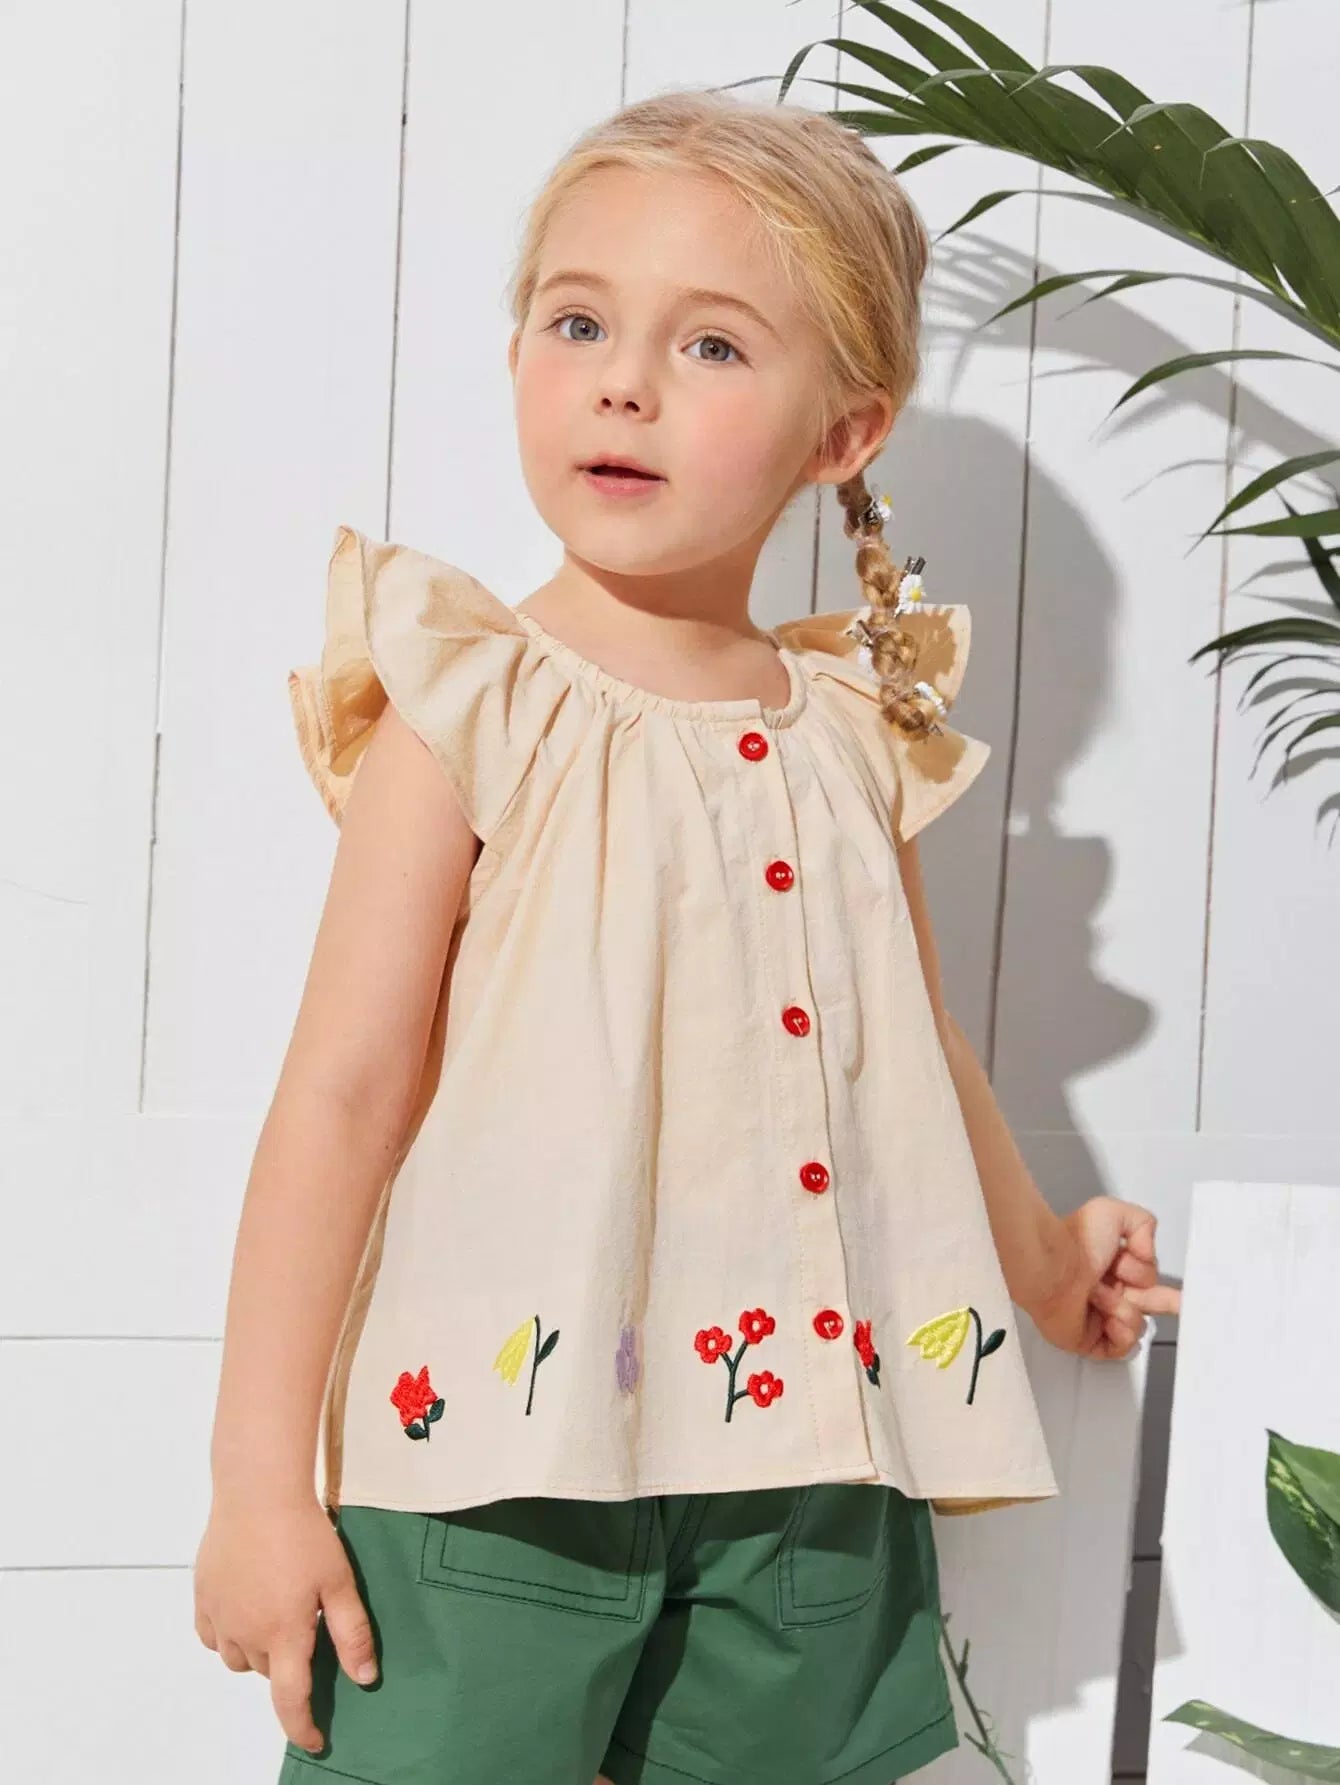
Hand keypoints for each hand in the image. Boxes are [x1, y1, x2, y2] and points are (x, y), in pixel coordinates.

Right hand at [193, 1496, 377, 1754]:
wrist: (257, 1492)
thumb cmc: (303, 1533)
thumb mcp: (340, 1582)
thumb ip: (352, 1633)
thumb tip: (363, 1678)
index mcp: (284, 1635)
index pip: (290, 1701)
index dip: (303, 1728)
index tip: (315, 1741)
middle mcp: (246, 1634)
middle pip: (266, 1672)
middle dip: (286, 1664)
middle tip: (305, 1627)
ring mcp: (220, 1617)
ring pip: (238, 1658)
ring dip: (257, 1651)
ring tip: (277, 1615)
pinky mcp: (202, 1597)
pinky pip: (213, 1636)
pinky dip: (229, 1634)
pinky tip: (245, 1609)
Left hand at [1031, 1196, 1181, 1359]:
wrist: (1051, 1266)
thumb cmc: (1075, 1240)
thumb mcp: (1114, 1212)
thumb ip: (1143, 1224)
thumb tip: (1149, 1254)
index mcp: (1113, 1265)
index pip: (1147, 1280)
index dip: (1158, 1282)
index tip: (1176, 1285)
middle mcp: (1108, 1290)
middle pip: (1149, 1305)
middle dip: (1165, 1302)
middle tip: (1177, 1302)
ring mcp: (1099, 1317)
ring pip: (1138, 1324)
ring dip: (1126, 1308)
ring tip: (1101, 1293)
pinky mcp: (1089, 1340)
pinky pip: (1122, 1347)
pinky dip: (1121, 1332)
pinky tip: (1108, 1317)